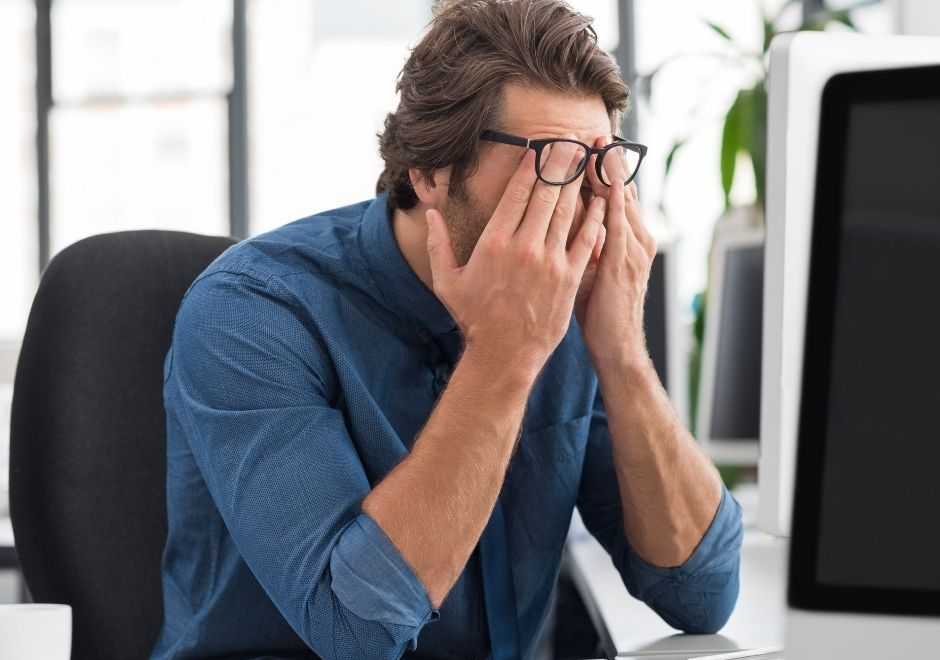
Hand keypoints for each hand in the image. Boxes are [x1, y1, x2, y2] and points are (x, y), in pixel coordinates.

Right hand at [425, 140, 605, 378]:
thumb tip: (431, 213)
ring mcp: (550, 261)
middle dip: (560, 163)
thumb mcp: (447, 281)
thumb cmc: (474, 318)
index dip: (531, 166)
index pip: (517, 192)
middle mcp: (524, 246)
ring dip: (578, 182)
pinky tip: (601, 200)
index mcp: (494, 242)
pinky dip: (595, 217)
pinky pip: (586, 239)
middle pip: (547, 194)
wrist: (505, 354)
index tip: (539, 147)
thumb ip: (437, 244)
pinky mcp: (569, 277)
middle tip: (570, 140)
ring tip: (586, 159)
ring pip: (568, 211)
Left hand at [574, 137, 656, 371]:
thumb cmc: (601, 312)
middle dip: (608, 161)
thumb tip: (564, 222)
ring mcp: (633, 250)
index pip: (615, 195)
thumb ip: (584, 243)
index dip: (603, 170)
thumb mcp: (592, 270)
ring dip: (610, 172)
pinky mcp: (624, 263)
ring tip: (599, 144)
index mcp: (628, 240)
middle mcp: (636, 239)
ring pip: (621, 201)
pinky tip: (603, 182)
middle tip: (594, 132)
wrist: (617, 347)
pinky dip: (611, 201)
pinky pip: (617, 224)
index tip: (588, 145)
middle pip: (621, 191)